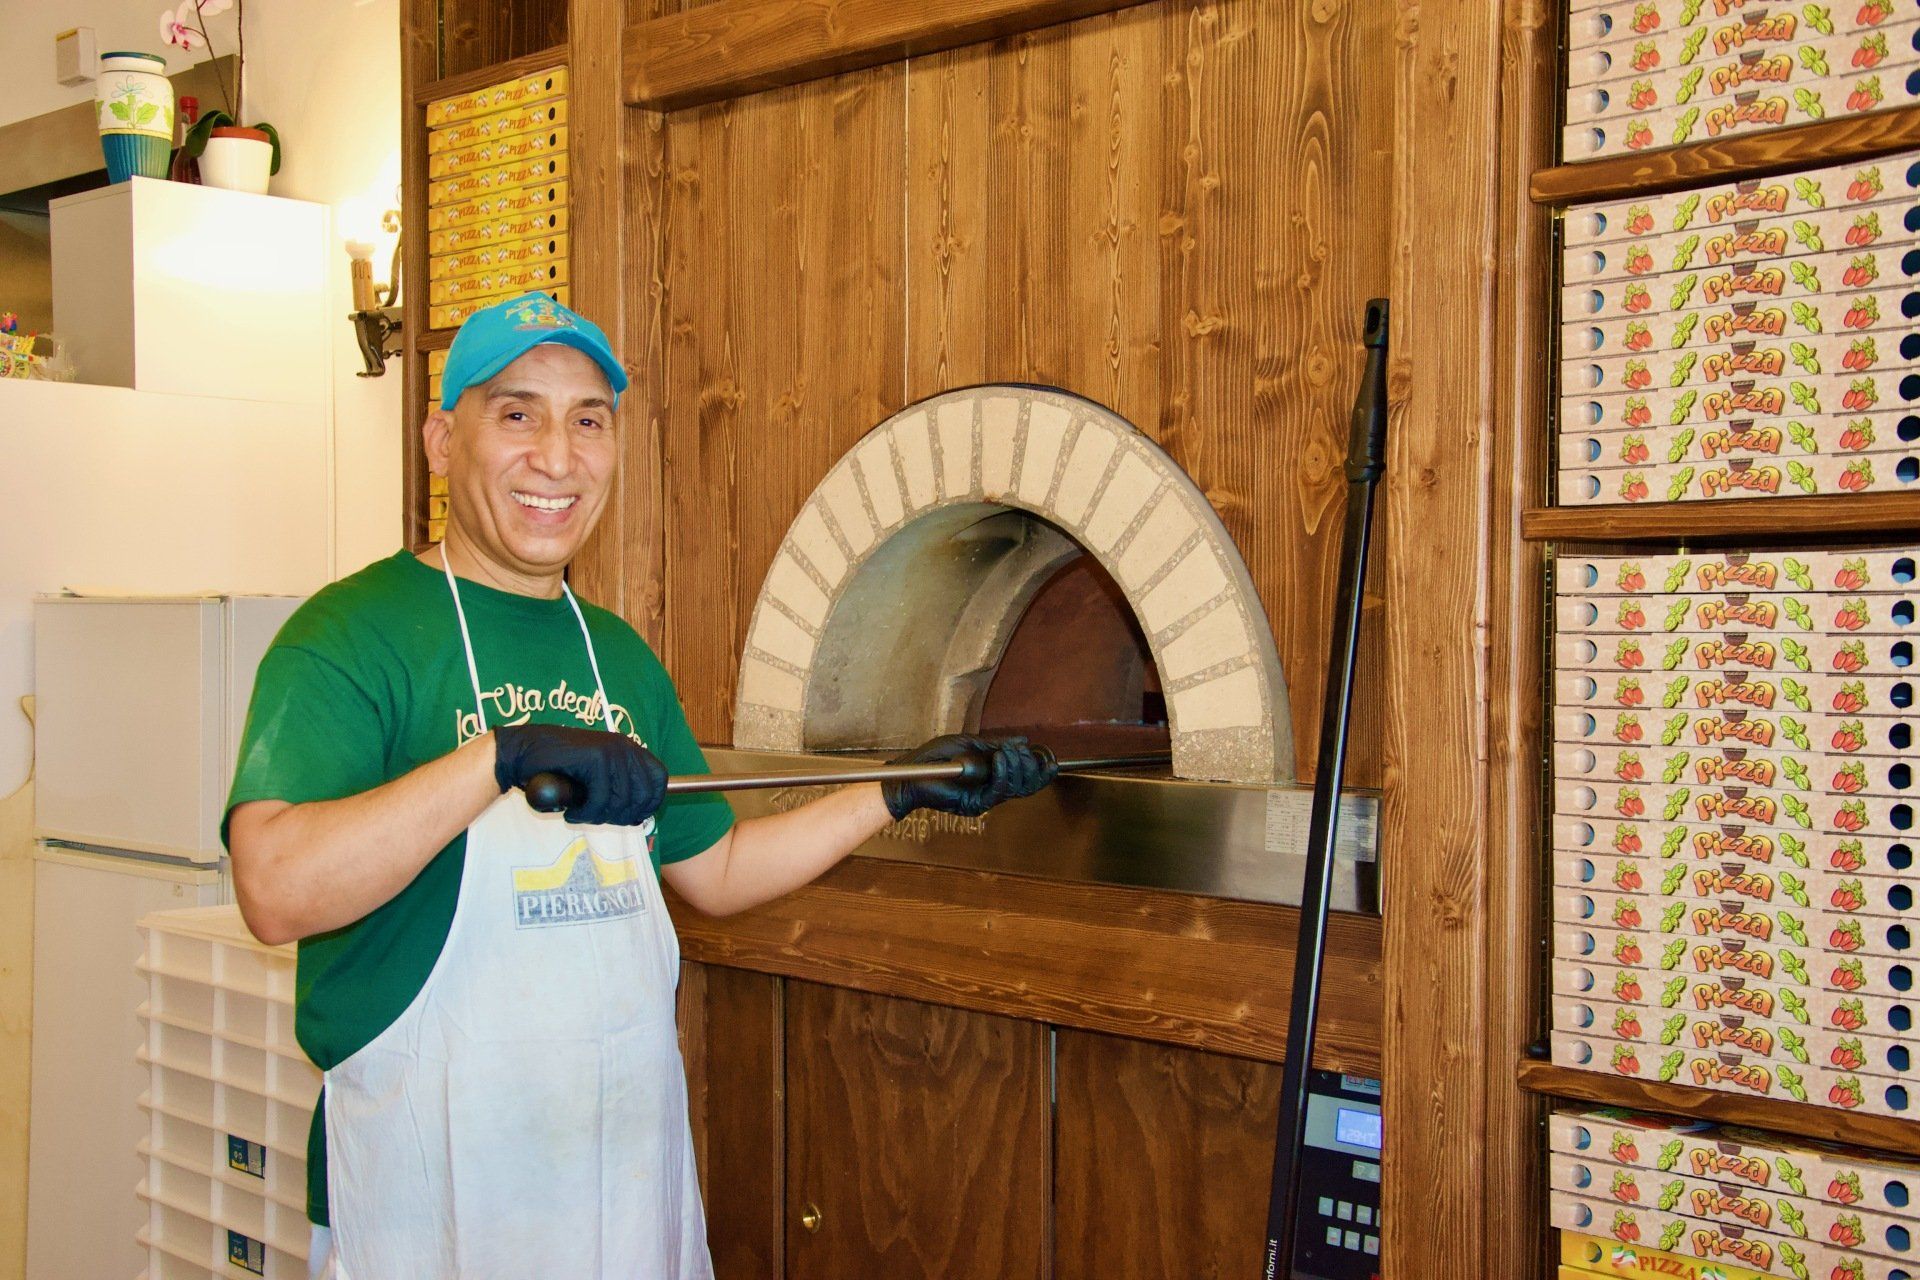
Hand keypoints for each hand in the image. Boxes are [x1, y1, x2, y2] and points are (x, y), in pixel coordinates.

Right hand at [493, 724, 666, 825]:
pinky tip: (572, 812)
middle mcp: (624, 747)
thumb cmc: (557, 769)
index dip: (650, 803)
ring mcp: (611, 751)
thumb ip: (617, 792)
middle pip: (644, 795)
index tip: (631, 817)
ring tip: (581, 814)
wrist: (523, 752)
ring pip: (621, 801)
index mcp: (629, 749)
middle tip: (598, 819)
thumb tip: (640, 819)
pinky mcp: (594, 758)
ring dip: (599, 817)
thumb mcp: (595, 779)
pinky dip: (585, 814)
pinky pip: (600, 800)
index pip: (660, 779)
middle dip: (623, 816)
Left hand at [881, 734, 1057, 820]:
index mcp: (992, 777)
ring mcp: (985, 798)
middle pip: (1026, 784)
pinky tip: (999, 758)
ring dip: (1017, 766)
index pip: (1025, 778)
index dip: (1040, 769)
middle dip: (1030, 765)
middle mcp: (992, 790)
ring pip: (1015, 787)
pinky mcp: (976, 804)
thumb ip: (996, 744)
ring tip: (1007, 752)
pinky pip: (998, 791)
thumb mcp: (969, 743)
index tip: (1049, 757)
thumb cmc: (935, 757)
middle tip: (1024, 751)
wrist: (912, 772)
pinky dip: (1002, 773)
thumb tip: (1023, 742)